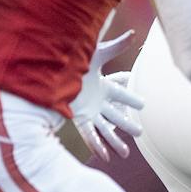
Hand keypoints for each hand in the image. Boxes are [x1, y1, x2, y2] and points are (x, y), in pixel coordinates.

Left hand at [69, 32, 143, 162]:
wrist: (47, 71)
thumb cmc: (72, 60)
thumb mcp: (97, 53)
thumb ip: (116, 46)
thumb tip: (135, 34)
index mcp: (103, 86)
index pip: (122, 94)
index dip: (132, 100)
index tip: (143, 105)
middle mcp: (97, 101)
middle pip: (116, 116)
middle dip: (128, 125)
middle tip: (141, 133)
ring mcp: (88, 111)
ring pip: (105, 129)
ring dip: (115, 141)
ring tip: (126, 154)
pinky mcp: (79, 118)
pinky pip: (90, 134)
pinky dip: (98, 145)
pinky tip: (105, 156)